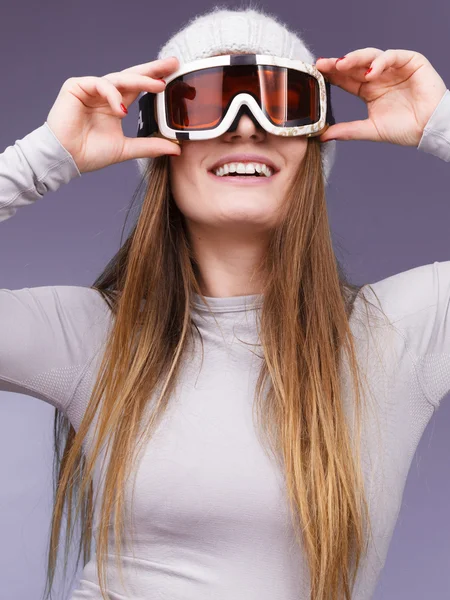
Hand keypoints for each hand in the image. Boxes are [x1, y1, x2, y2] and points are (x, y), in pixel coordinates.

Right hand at [46, 57, 181, 172]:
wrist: (66, 159)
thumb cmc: (90, 153)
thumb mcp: (127, 149)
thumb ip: (151, 146)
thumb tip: (176, 148)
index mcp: (116, 105)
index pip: (139, 88)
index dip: (155, 79)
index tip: (175, 72)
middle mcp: (105, 94)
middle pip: (132, 77)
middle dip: (152, 69)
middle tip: (172, 63)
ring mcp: (91, 89)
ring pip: (119, 79)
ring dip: (140, 81)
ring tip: (157, 86)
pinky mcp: (76, 86)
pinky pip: (100, 84)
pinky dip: (113, 95)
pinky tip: (121, 109)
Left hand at [316, 48, 447, 146]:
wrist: (429, 129)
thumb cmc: (404, 130)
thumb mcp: (370, 130)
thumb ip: (347, 130)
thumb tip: (322, 135)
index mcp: (368, 91)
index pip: (346, 79)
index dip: (332, 75)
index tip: (317, 72)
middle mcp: (379, 77)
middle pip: (355, 65)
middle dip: (338, 64)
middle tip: (323, 65)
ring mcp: (393, 68)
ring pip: (371, 56)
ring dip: (355, 59)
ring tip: (342, 65)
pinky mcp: (410, 62)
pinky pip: (392, 56)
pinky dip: (380, 62)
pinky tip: (371, 72)